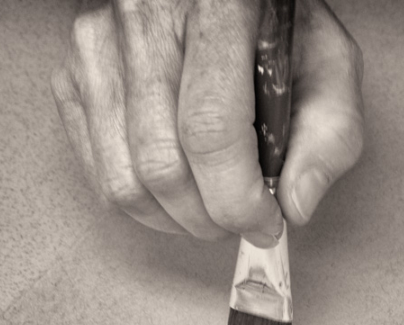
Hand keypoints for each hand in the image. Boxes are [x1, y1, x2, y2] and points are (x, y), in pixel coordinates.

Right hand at [51, 0, 363, 247]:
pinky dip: (142, 202)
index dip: (237, 198)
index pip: (209, 130)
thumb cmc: (270, 20)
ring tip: (210, 209)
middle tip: (241, 221)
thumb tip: (295, 206)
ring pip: (124, 182)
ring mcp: (97, 48)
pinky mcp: (73, 75)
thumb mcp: (327, 60)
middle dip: (209, 219)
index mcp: (216, 10)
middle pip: (162, 166)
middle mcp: (142, 22)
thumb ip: (331, 132)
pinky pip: (99, 173)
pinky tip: (176, 192)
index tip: (265, 223)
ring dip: (175, 220)